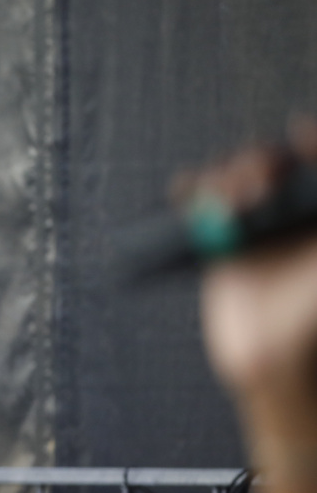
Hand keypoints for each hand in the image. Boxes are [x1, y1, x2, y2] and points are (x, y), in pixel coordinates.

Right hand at [199, 117, 316, 401]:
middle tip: (256, 185)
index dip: (309, 142)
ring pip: (233, 181)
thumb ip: (315, 222)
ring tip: (225, 198)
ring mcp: (252, 228)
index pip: (313, 165)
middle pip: (271, 165)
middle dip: (258, 164)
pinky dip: (189, 194)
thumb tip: (302, 142)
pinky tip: (188, 190)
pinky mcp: (220, 244)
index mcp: (314, 216)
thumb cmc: (309, 315)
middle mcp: (287, 215)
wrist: (274, 358)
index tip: (300, 133)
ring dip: (223, 178)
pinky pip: (198, 208)